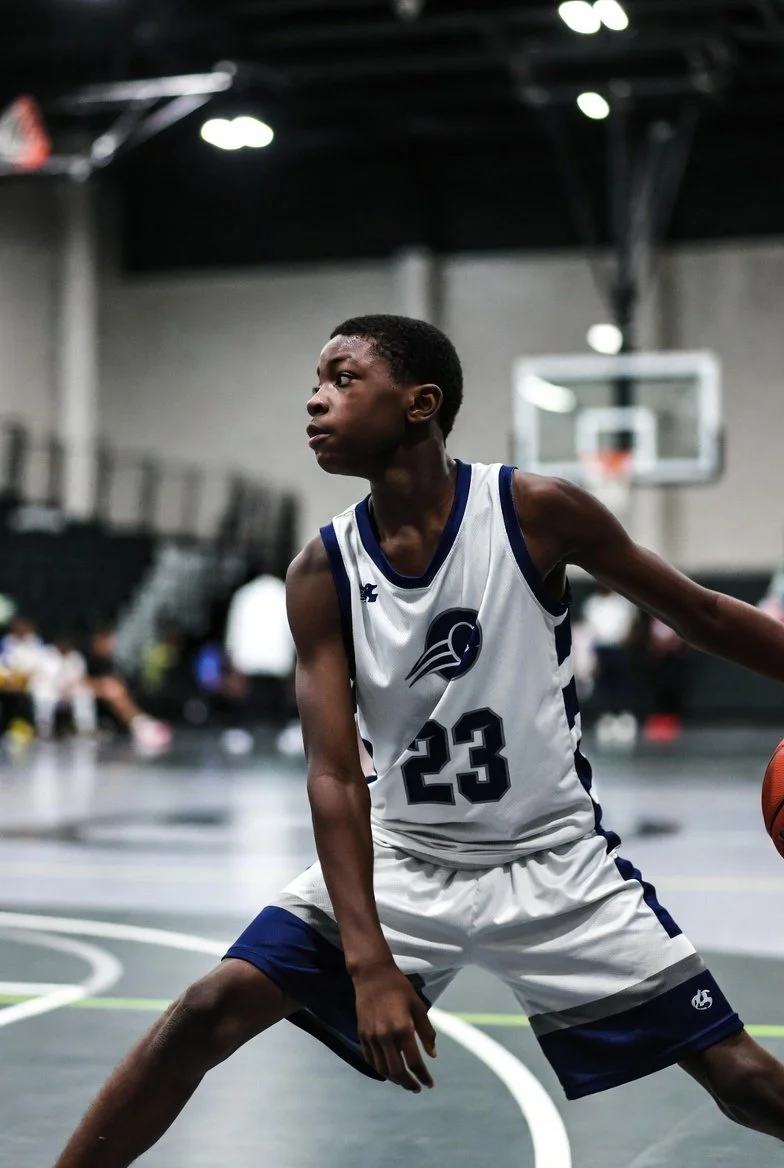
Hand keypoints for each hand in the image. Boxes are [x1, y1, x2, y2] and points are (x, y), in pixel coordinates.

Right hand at [352, 962, 436, 1092]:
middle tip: (416, 1088)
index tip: (429, 1084)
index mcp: (403, 1029)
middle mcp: (386, 1037)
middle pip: (397, 1071)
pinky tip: (388, 1070)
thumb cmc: (399, 988)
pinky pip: (370, 1059)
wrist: (372, 975)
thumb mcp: (418, 1006)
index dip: (423, 1076)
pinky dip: (380, 1069)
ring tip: (404, 1081)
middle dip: (408, 1083)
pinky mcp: (362, 1035)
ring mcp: (372, 1037)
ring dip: (394, 1079)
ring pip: (382, 1069)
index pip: (414, 1062)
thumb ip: (426, 1032)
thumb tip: (432, 1055)